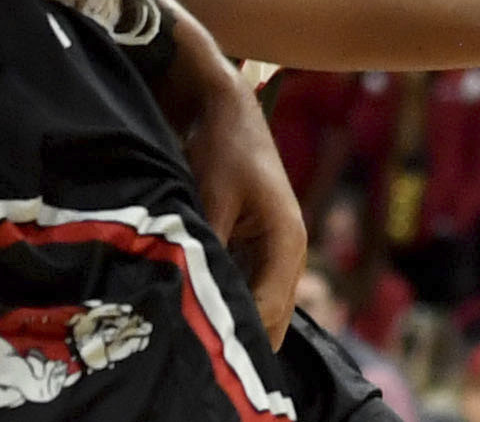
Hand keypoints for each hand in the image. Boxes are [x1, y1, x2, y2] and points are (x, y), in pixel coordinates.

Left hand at [173, 62, 304, 337]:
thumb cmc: (224, 147)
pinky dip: (226, 309)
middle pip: (269, 319)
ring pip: (259, 310)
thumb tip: (192, 297)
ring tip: (201, 355)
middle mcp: (286, 253)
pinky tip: (197, 323)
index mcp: (287, 241)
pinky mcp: (254, 248)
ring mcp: (272, 252)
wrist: (226, 108)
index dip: (241, 340)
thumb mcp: (210, 197)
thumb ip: (207, 250)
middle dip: (241, 344)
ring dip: (233, 328)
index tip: (214, 363)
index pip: (268, 310)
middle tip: (208, 371)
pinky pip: (245, 292)